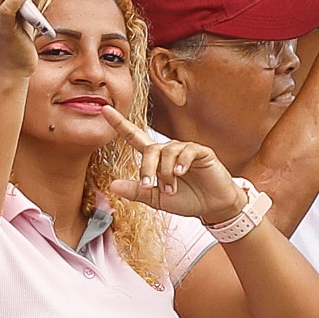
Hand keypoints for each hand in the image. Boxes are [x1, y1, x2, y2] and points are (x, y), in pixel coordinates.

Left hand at [103, 109, 247, 223]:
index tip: (105, 110)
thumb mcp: (156, 199)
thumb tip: (112, 185)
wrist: (213, 207)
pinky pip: (187, 151)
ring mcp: (186, 150)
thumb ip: (137, 191)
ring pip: (167, 152)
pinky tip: (180, 173)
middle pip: (150, 150)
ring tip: (171, 189)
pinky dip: (181, 163)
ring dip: (166, 173)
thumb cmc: (187, 200)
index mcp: (156, 159)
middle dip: (147, 169)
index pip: (135, 137)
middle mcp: (169, 150)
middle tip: (150, 187)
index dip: (120, 124)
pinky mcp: (202, 152)